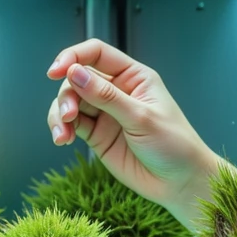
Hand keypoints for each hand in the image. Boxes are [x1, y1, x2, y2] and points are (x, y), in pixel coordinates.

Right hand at [46, 40, 223, 230]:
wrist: (180, 182)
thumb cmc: (174, 145)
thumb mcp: (141, 117)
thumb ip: (106, 96)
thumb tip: (75, 73)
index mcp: (134, 77)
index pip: (97, 53)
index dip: (73, 57)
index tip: (56, 71)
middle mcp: (117, 90)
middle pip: (77, 78)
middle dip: (67, 94)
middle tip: (68, 115)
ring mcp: (106, 112)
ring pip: (70, 101)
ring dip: (59, 113)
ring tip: (62, 133)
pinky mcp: (96, 134)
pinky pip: (71, 123)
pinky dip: (61, 128)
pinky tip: (62, 139)